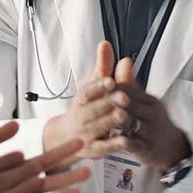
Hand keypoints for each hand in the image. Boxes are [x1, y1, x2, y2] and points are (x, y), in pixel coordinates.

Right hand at [43, 41, 133, 166]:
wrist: (67, 137)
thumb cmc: (86, 107)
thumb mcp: (93, 86)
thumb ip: (103, 67)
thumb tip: (106, 43)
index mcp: (81, 99)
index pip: (87, 91)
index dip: (98, 86)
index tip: (110, 81)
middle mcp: (81, 116)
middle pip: (94, 109)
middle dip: (108, 103)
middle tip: (123, 97)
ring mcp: (86, 134)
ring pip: (98, 127)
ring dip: (110, 122)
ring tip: (124, 116)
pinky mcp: (93, 149)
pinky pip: (103, 147)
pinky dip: (113, 145)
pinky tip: (125, 141)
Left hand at [81, 56, 189, 170]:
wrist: (171, 146)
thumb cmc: (152, 121)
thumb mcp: (145, 101)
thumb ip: (131, 83)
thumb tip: (124, 60)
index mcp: (150, 100)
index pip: (129, 89)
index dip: (111, 88)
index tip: (97, 87)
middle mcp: (152, 113)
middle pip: (130, 104)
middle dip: (112, 102)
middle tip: (94, 101)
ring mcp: (151, 131)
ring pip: (133, 123)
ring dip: (118, 120)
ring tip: (102, 119)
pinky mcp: (149, 148)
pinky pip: (137, 144)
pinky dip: (127, 142)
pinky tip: (116, 140)